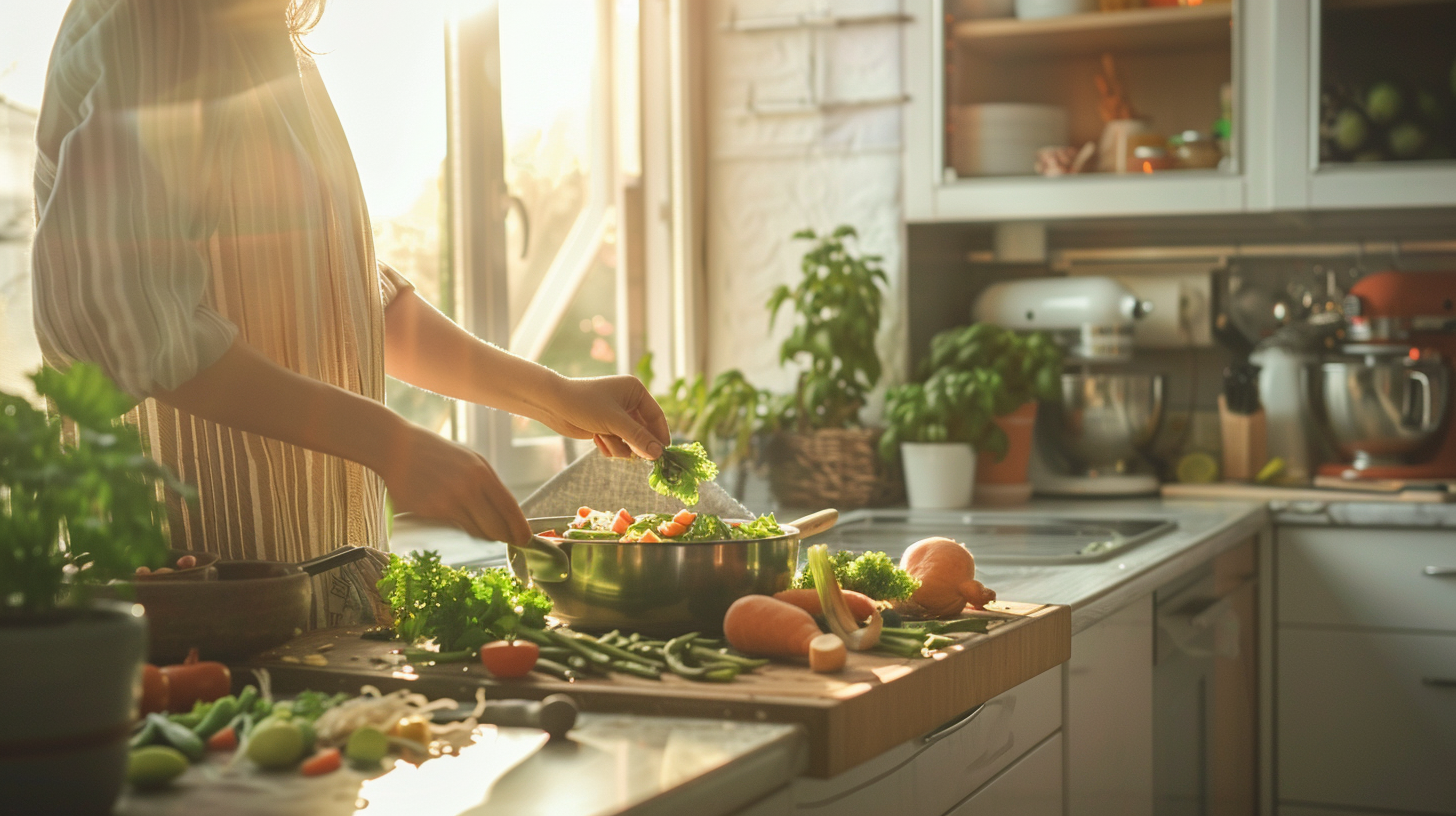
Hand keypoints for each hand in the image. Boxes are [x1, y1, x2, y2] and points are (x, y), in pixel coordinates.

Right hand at [378, 423, 530, 545]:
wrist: (398, 448)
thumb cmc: (437, 453)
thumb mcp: (470, 459)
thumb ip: (488, 483)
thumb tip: (504, 511)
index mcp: (482, 472)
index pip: (509, 507)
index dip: (519, 527)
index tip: (525, 539)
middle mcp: (469, 488)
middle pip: (496, 526)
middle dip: (504, 537)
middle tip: (509, 541)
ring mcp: (449, 501)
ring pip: (477, 531)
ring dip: (484, 535)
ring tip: (486, 531)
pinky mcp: (431, 512)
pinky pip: (456, 528)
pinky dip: (463, 529)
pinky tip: (464, 523)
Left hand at [538, 375, 670, 459]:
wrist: (553, 404)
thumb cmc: (584, 404)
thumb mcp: (614, 421)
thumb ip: (638, 438)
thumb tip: (658, 454)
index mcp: (635, 391)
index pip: (656, 416)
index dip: (660, 435)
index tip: (662, 455)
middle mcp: (629, 402)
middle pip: (644, 432)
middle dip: (634, 443)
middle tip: (634, 456)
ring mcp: (617, 416)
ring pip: (630, 442)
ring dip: (618, 446)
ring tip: (603, 439)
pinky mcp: (606, 427)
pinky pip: (618, 445)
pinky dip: (609, 446)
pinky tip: (596, 440)